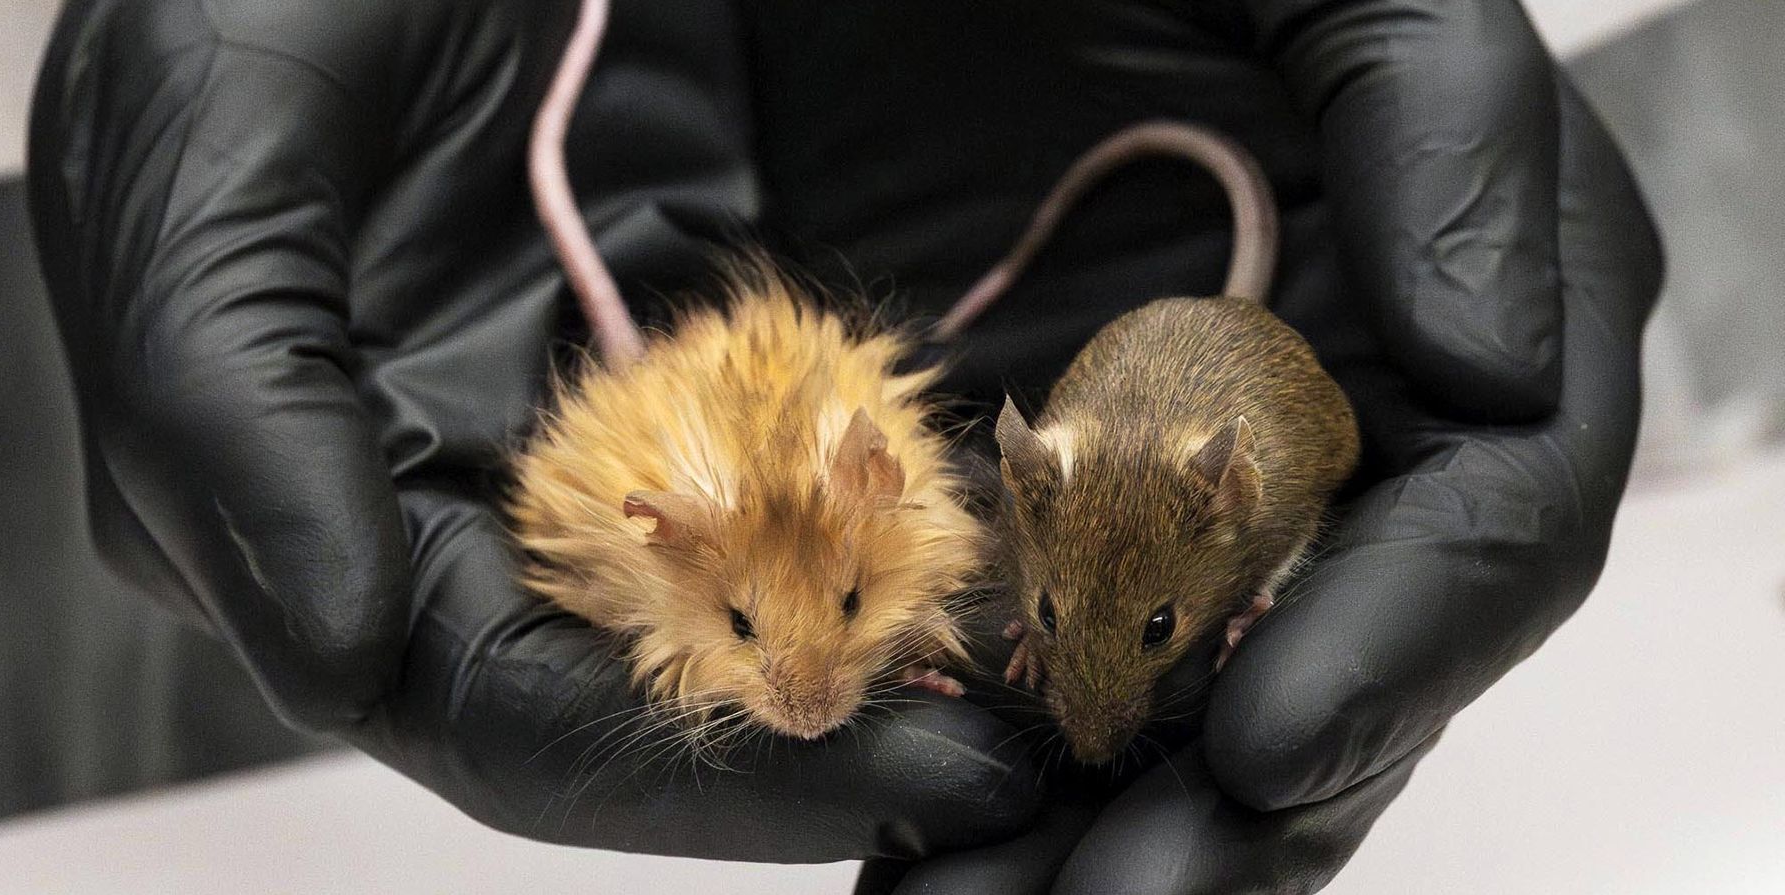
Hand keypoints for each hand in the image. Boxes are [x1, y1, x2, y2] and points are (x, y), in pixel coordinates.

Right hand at [26, 0, 1036, 859]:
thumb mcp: (220, 160)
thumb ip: (239, 415)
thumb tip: (337, 654)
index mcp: (323, 495)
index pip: (504, 709)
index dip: (682, 772)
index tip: (866, 772)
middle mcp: (462, 489)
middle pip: (637, 682)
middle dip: (805, 727)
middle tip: (981, 756)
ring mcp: (586, 420)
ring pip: (732, 592)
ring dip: (866, 637)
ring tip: (1004, 678)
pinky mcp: (681, 343)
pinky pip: (792, 456)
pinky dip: (882, 504)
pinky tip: (974, 524)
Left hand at [739, 1, 1660, 889]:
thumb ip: (1449, 113)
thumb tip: (1498, 374)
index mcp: (1421, 299)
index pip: (1480, 516)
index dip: (1399, 646)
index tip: (1267, 749)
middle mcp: (1314, 405)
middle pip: (1333, 656)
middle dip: (1242, 812)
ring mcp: (1169, 459)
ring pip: (1186, 695)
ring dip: (1110, 830)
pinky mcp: (1024, 478)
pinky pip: (1044, 652)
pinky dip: (1000, 757)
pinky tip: (934, 834)